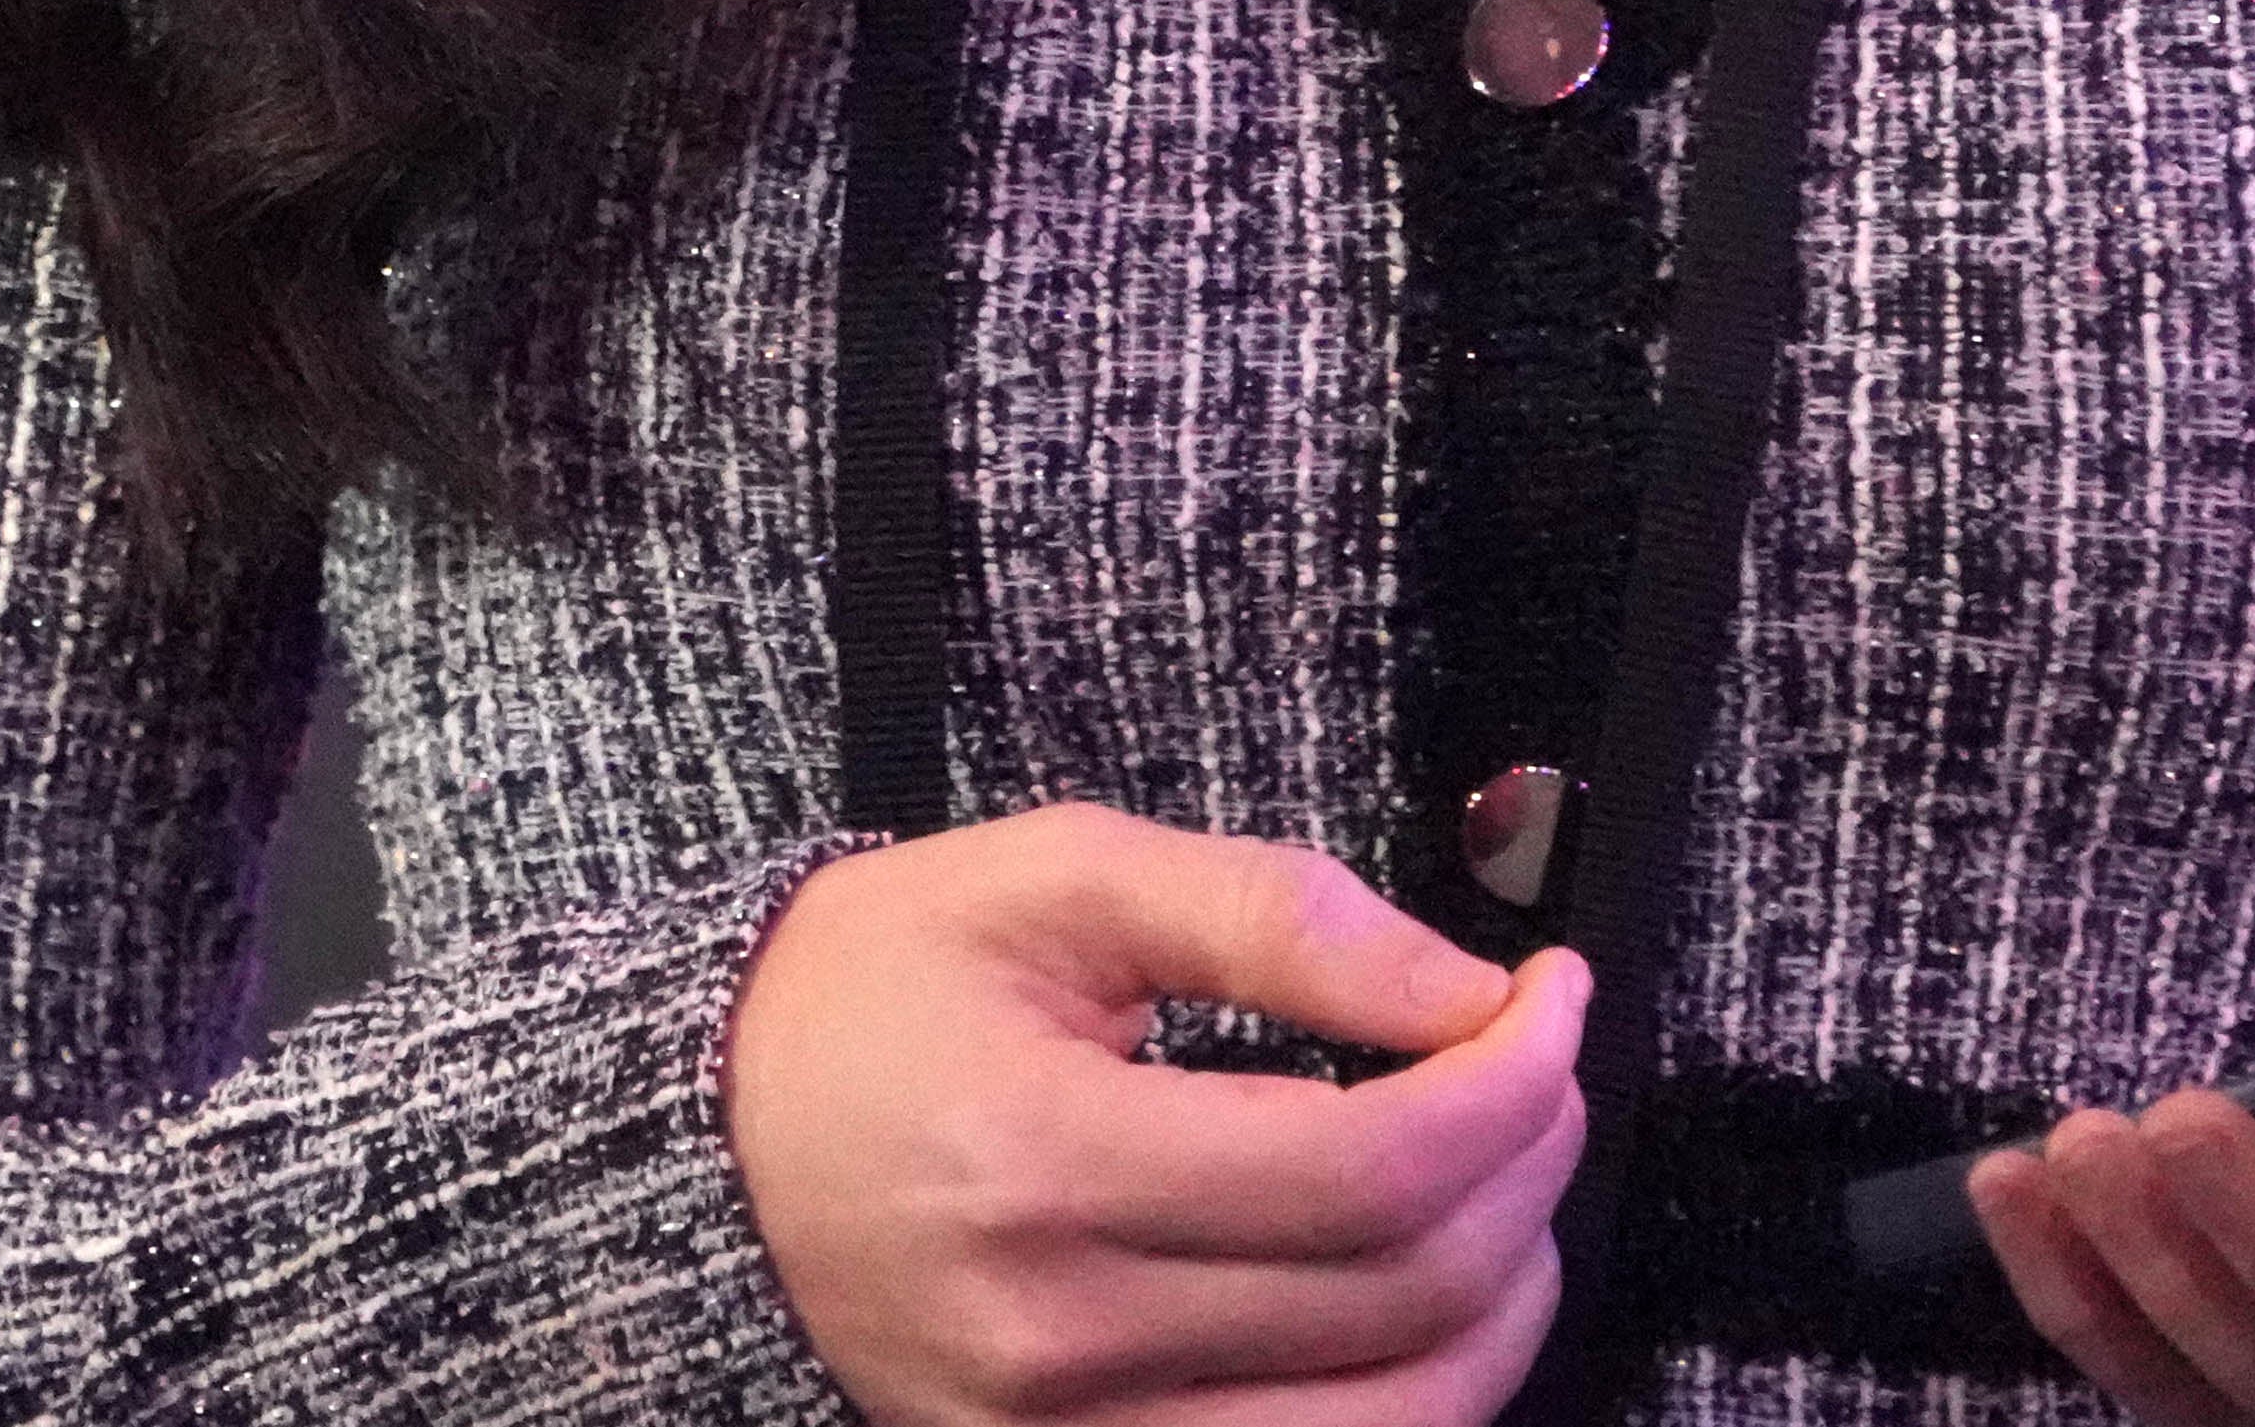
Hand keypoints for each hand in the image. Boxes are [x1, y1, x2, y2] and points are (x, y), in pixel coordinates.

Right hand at [726, 807, 1590, 1425]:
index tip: (1549, 998)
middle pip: (1403, 1296)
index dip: (1512, 1079)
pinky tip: (1424, 1304)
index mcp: (1044, 1164)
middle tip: (1534, 1066)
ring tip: (1501, 1184)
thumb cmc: (875, 992)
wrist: (705, 1140)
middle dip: (1526, 1165)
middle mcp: (1056, 1341)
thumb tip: (1466, 990)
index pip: (1371, 1165)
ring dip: (1502, 1302)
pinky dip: (1412, 1402)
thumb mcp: (1058, 880)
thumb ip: (1273, 916)